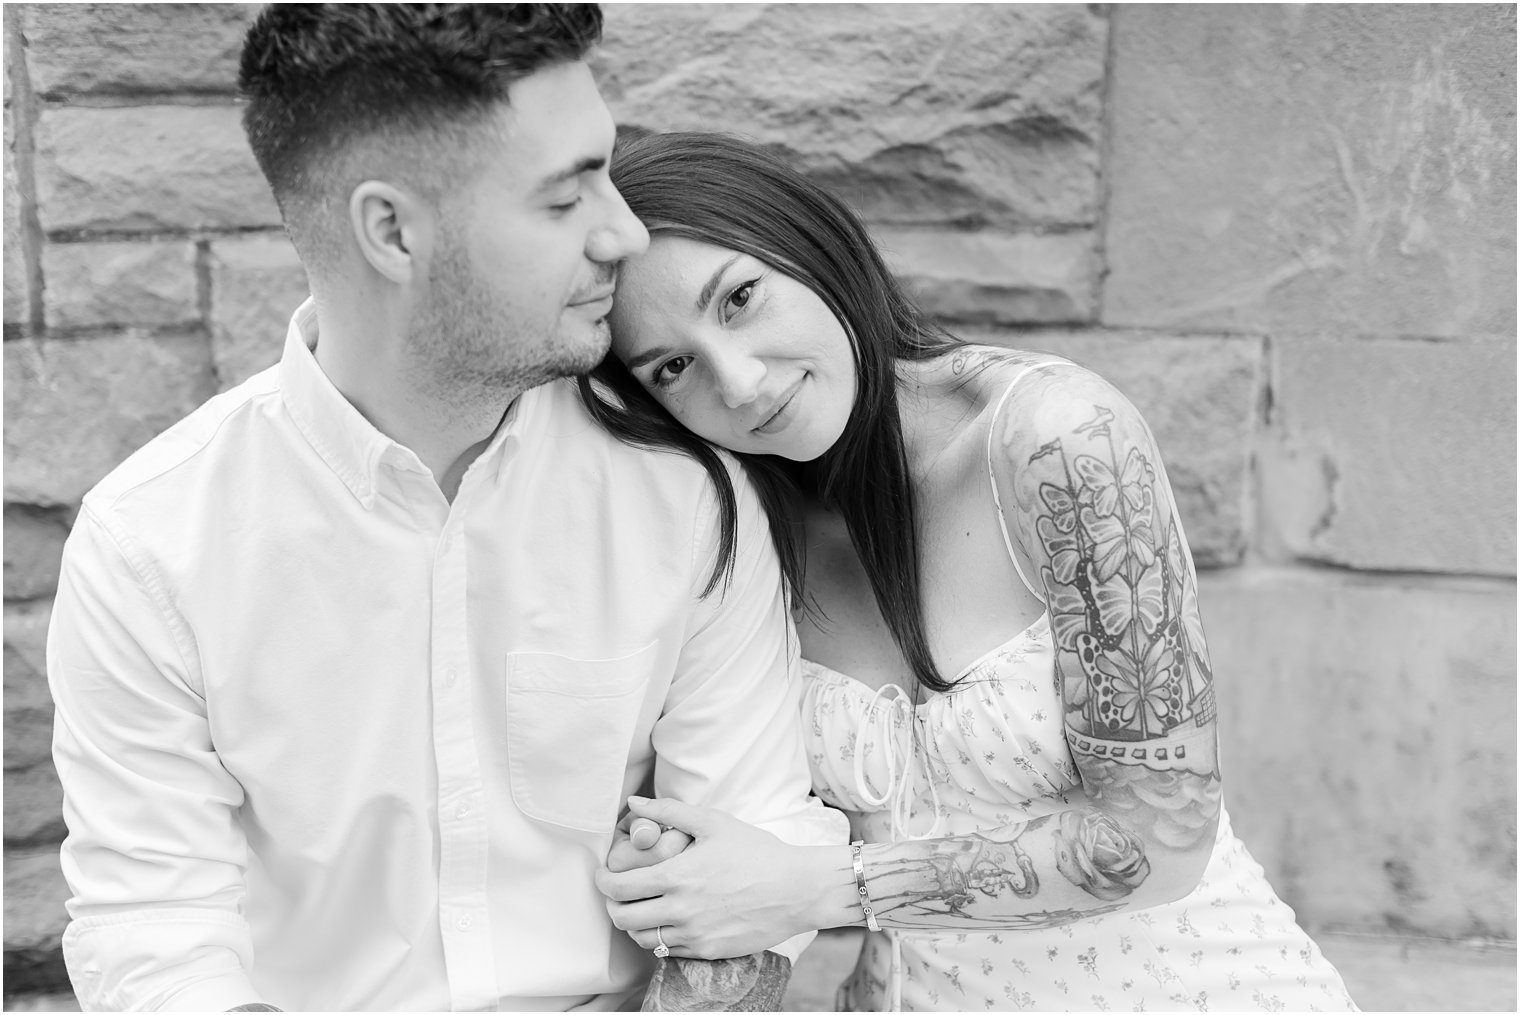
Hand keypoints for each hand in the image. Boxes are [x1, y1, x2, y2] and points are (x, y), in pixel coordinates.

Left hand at [595, 796, 819, 959]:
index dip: (602, 881)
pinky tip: (671, 920)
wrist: (797, 890)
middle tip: (619, 893)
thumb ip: (669, 812)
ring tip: (643, 907)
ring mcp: (694, 935)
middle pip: (623, 918)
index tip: (604, 874)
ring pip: (643, 938)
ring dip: (635, 923)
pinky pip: (669, 951)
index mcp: (677, 876)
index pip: (618, 887)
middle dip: (612, 904)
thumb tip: (634, 803)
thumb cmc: (757, 852)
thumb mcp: (714, 822)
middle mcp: (681, 910)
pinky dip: (661, 937)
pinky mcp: (708, 951)